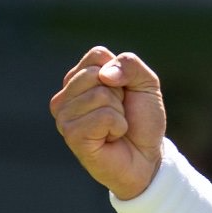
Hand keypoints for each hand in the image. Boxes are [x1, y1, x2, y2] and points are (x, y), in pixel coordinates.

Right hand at [49, 46, 165, 199]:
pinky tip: (111, 138)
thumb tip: (104, 75)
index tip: (123, 93)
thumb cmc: (142, 120)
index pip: (96, 55)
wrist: (146, 158)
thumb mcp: (146, 84)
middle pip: (96, 74)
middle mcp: (66, 96)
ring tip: (115, 128)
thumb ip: (130, 64)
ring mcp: (65, 116)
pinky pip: (103, 116)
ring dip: (119, 113)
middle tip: (119, 113)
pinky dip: (117, 126)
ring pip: (100, 95)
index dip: (120, 73)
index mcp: (79, 78)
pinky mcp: (72, 135)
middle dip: (119, 94)